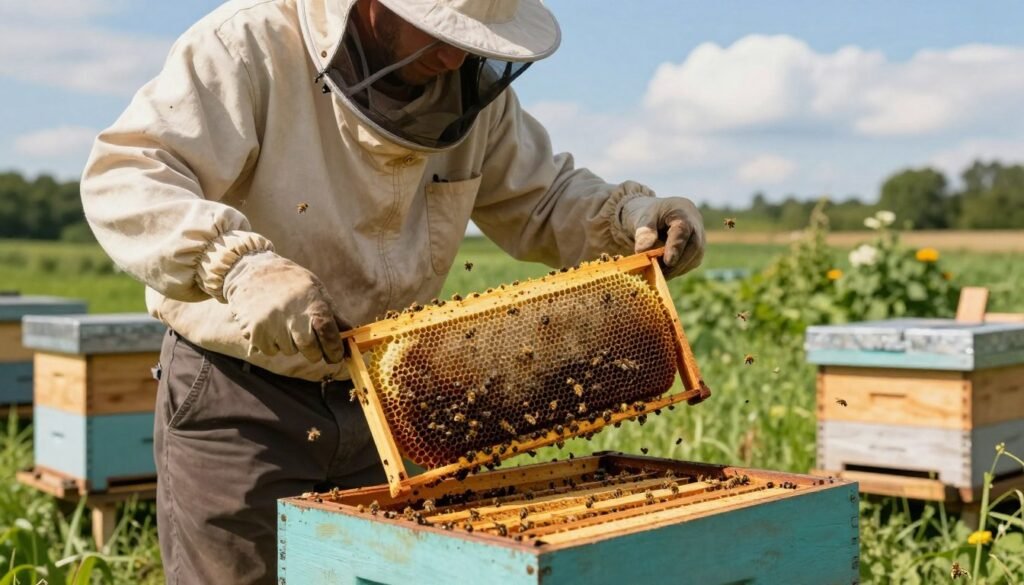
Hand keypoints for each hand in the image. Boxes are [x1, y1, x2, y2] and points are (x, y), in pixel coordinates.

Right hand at [223, 252, 349, 362]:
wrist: (252, 272)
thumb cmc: (291, 282)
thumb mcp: (316, 290)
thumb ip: (334, 314)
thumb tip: (352, 334)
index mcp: (312, 304)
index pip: (329, 335)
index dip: (335, 350)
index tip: (336, 356)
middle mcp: (292, 317)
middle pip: (311, 351)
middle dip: (314, 352)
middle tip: (310, 342)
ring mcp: (272, 326)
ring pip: (290, 351)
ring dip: (291, 344)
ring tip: (284, 322)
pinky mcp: (254, 333)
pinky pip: (271, 350)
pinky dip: (273, 343)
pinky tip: (271, 325)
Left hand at [620, 196, 704, 277]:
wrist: (659, 216)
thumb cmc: (651, 216)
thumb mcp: (643, 219)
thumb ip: (643, 233)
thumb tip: (643, 251)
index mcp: (682, 212)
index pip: (682, 230)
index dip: (676, 247)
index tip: (668, 261)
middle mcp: (695, 226)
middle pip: (693, 247)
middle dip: (677, 263)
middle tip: (658, 273)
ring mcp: (699, 240)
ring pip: (694, 258)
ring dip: (676, 269)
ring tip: (657, 274)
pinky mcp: (696, 253)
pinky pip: (690, 264)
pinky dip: (677, 270)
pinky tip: (663, 272)